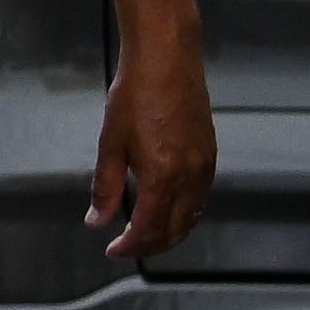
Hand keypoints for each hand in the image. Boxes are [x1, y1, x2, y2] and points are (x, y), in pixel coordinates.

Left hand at [91, 23, 217, 264]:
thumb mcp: (111, 143)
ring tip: (143, 233)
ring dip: (170, 231)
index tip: (112, 250)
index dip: (131, 246)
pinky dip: (184, 213)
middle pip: (176, 229)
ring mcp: (206, 167)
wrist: (167, 59)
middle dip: (152, 245)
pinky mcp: (211, 155)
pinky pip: (200, 198)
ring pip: (193, 216)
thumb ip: (106, 187)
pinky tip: (165, 208)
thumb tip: (97, 222)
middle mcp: (191, 177)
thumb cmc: (133, 96)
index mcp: (163, 176)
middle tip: (125, 246)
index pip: (150, 228)